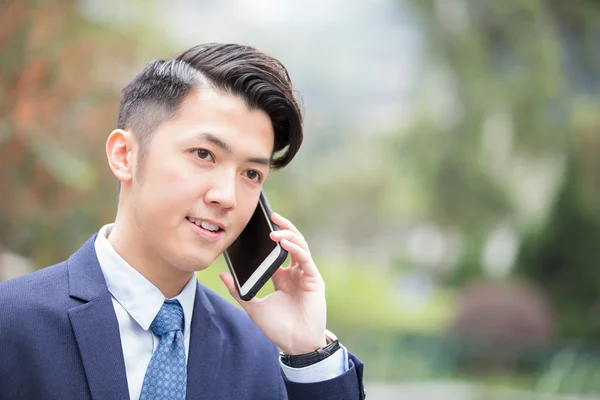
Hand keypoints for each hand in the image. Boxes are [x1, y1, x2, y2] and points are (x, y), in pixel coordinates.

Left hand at [219, 213, 326, 354]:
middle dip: (283, 228)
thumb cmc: (277, 327)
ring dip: (288, 235)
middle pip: (291, 243)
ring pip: (300, 246)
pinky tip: (284, 242)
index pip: (277, 251)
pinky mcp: (314, 279)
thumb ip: (238, 290)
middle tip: (271, 215)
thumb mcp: (253, 306)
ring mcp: (305, 275)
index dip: (271, 236)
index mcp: (282, 277)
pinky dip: (295, 248)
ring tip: (275, 229)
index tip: (258, 225)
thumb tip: (222, 275)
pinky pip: (305, 259)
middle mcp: (295, 273)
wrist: (294, 344)